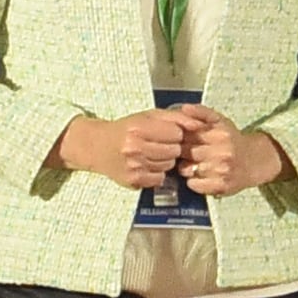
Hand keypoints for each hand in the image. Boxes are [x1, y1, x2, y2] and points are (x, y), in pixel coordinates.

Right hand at [54, 111, 191, 191]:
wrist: (98, 146)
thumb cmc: (126, 129)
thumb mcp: (148, 115)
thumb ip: (176, 117)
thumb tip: (199, 125)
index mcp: (138, 127)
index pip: (176, 134)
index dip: (174, 133)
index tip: (165, 133)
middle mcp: (134, 148)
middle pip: (174, 151)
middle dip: (170, 147)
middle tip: (157, 143)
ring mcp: (133, 167)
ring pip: (169, 166)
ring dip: (164, 160)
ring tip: (150, 153)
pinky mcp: (133, 181)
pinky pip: (160, 179)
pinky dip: (156, 172)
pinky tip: (145, 164)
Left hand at [188, 121, 292, 195]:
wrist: (254, 161)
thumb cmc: (231, 139)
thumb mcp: (220, 120)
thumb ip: (202, 112)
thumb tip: (185, 108)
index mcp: (220, 134)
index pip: (186, 135)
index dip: (181, 137)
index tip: (183, 139)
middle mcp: (223, 152)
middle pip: (185, 152)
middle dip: (182, 152)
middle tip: (187, 152)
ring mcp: (222, 171)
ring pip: (186, 169)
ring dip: (186, 167)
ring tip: (194, 164)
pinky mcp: (220, 187)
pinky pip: (193, 184)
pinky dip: (192, 181)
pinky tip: (199, 176)